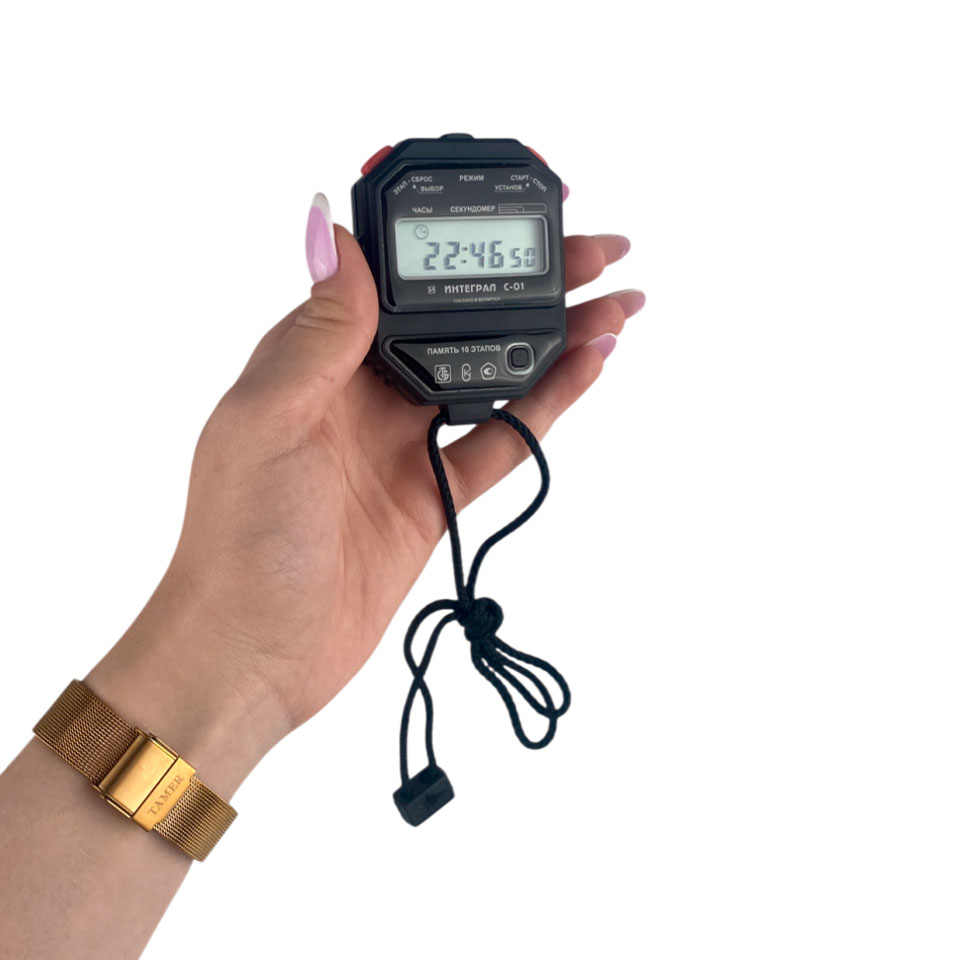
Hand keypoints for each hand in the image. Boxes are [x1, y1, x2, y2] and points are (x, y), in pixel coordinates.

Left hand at [89, 200, 643, 773]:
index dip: (455, 240)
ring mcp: (403, 441)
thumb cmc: (239, 540)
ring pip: (492, 373)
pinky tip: (588, 370)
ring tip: (617, 306)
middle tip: (599, 250)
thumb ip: (316, 333)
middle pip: (460, 319)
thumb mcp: (268, 421)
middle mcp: (364, 391)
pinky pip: (500, 438)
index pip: (397, 277)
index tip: (514, 209)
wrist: (255, 652)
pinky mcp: (434, 492)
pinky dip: (546, 406)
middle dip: (530, 281)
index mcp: (317, 358)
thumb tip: (333, 231)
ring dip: (554, 338)